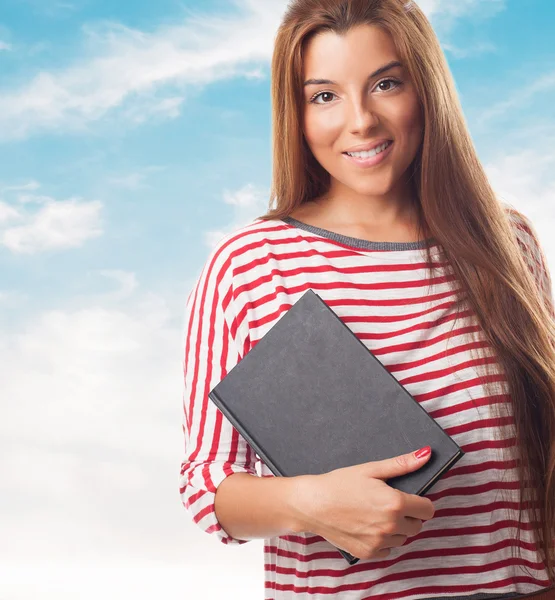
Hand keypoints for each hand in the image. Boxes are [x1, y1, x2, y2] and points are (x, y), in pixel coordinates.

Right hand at [292, 447, 434, 559]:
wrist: (312, 504)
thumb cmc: (339, 483)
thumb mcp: (370, 469)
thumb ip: (401, 464)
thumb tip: (426, 454)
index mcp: (394, 503)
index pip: (428, 509)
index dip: (420, 502)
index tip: (408, 498)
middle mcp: (390, 526)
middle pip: (417, 525)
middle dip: (408, 515)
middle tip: (388, 503)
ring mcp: (379, 542)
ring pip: (403, 538)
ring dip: (396, 528)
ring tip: (375, 514)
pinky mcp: (368, 553)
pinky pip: (388, 549)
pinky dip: (382, 540)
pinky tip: (367, 526)